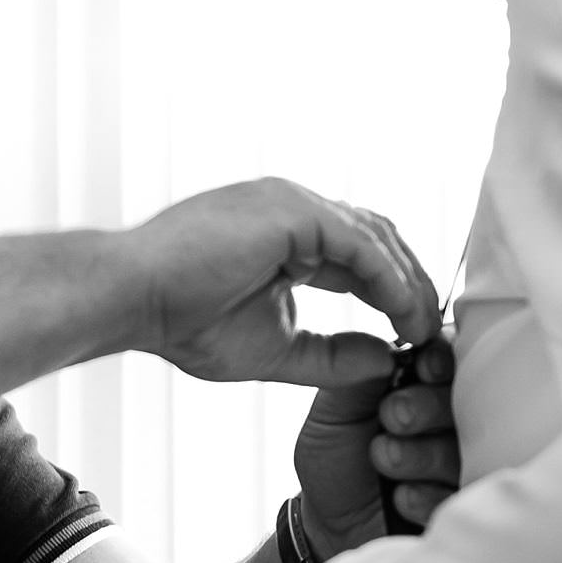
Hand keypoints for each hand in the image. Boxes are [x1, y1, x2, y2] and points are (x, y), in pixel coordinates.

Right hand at [125, 179, 439, 388]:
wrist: (131, 298)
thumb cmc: (181, 320)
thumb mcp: (274, 349)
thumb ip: (330, 354)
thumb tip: (389, 360)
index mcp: (286, 233)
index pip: (360, 254)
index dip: (392, 292)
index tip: (413, 334)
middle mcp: (293, 207)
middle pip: (378, 238)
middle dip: (410, 284)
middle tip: (430, 332)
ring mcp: (292, 202)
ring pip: (376, 237)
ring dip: (406, 284)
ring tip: (422, 329)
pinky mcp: (291, 209)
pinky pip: (360, 244)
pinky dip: (387, 280)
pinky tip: (402, 316)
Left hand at [295, 335, 458, 560]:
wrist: (328, 523)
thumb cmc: (336, 457)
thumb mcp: (333, 412)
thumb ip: (359, 378)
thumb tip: (388, 350)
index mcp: (422, 384)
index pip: (449, 358)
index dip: (440, 360)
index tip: (422, 368)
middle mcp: (450, 420)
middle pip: (468, 402)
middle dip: (429, 406)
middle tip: (394, 416)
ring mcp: (460, 462)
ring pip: (466, 450)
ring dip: (424, 453)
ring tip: (383, 459)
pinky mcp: (461, 504)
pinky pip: (463, 497)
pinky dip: (429, 495)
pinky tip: (401, 496)